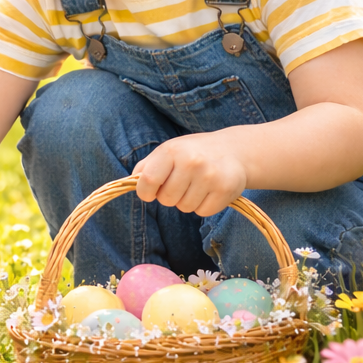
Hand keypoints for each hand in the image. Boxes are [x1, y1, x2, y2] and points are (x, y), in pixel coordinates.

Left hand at [132, 132, 247, 217]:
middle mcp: (190, 162)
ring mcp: (209, 176)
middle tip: (181, 183)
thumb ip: (146, 166)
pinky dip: (203, 206)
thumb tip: (130, 182)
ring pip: (184, 208)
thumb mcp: (168, 151)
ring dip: (187, 201)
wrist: (233, 150)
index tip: (149, 192)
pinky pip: (202, 212)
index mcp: (171, 151)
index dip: (144, 192)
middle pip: (166, 199)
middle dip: (169, 196)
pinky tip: (209, 191)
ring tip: (197, 185)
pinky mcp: (225, 190)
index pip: (147, 180)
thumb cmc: (192, 152)